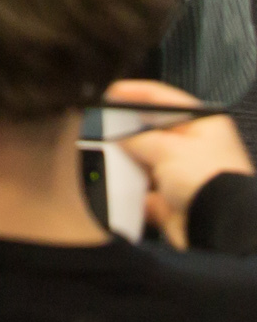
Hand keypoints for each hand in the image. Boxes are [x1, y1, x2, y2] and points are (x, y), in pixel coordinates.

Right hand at [108, 78, 251, 248]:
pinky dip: (128, 189)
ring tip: (108, 158)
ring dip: (126, 162)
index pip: (163, 99)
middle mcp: (194, 148)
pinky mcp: (170, 200)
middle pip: (150, 132)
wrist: (218, 228)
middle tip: (104, 128)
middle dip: (126, 133)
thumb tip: (116, 133)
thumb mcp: (167, 148)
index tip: (110, 93)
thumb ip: (136, 137)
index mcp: (203, 125)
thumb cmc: (213, 183)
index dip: (135, 93)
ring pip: (142, 161)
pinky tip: (119, 185)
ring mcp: (182, 175)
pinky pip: (139, 190)